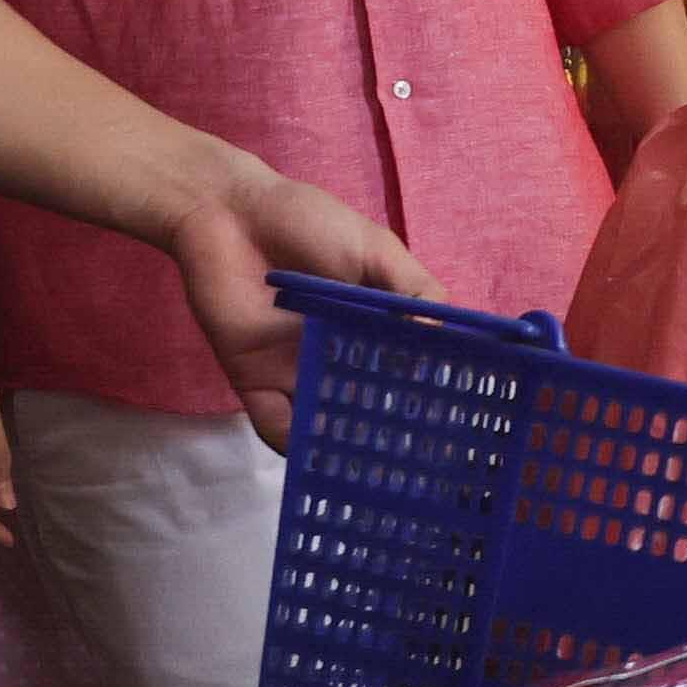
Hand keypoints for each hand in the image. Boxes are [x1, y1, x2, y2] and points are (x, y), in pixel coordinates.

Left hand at [164, 161, 431, 448]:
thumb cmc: (307, 221)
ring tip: (376, 474)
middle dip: (394, 435)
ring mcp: (298, 372)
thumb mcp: (376, 249)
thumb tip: (442, 337)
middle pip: (371, 406)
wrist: (228, 213)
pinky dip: (295, 445)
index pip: (411, 371)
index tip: (458, 420)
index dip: (432, 395)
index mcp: (374, 328)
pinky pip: (275, 424)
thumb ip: (414, 290)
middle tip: (422, 463)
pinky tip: (319, 459)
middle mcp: (340, 357)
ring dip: (348, 449)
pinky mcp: (254, 380)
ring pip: (327, 423)